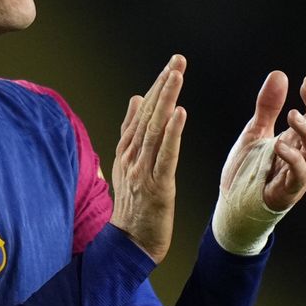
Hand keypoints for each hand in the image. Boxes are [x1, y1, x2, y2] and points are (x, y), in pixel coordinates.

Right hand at [109, 55, 187, 263]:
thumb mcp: (126, 165)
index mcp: (126, 150)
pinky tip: (180, 113)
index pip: (141, 112)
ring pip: (155, 129)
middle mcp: (131, 156)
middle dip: (163, 85)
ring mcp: (142, 170)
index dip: (156, 87)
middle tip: (177, 61)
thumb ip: (130, 132)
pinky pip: (165, 155)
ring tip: (176, 76)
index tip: (170, 66)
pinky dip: (172, 133)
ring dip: (166, 100)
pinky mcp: (156, 186)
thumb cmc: (133, 206)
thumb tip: (134, 99)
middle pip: (148, 115)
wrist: (129, 244)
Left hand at [213, 72, 305, 253]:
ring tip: (293, 114)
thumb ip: (268, 106)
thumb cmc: (247, 171)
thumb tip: (280, 74)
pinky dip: (292, 159)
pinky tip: (279, 145)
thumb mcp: (255, 131)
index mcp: (296, 141)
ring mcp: (297, 175)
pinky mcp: (287, 192)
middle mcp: (302, 157)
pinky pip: (298, 175)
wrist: (232, 207)